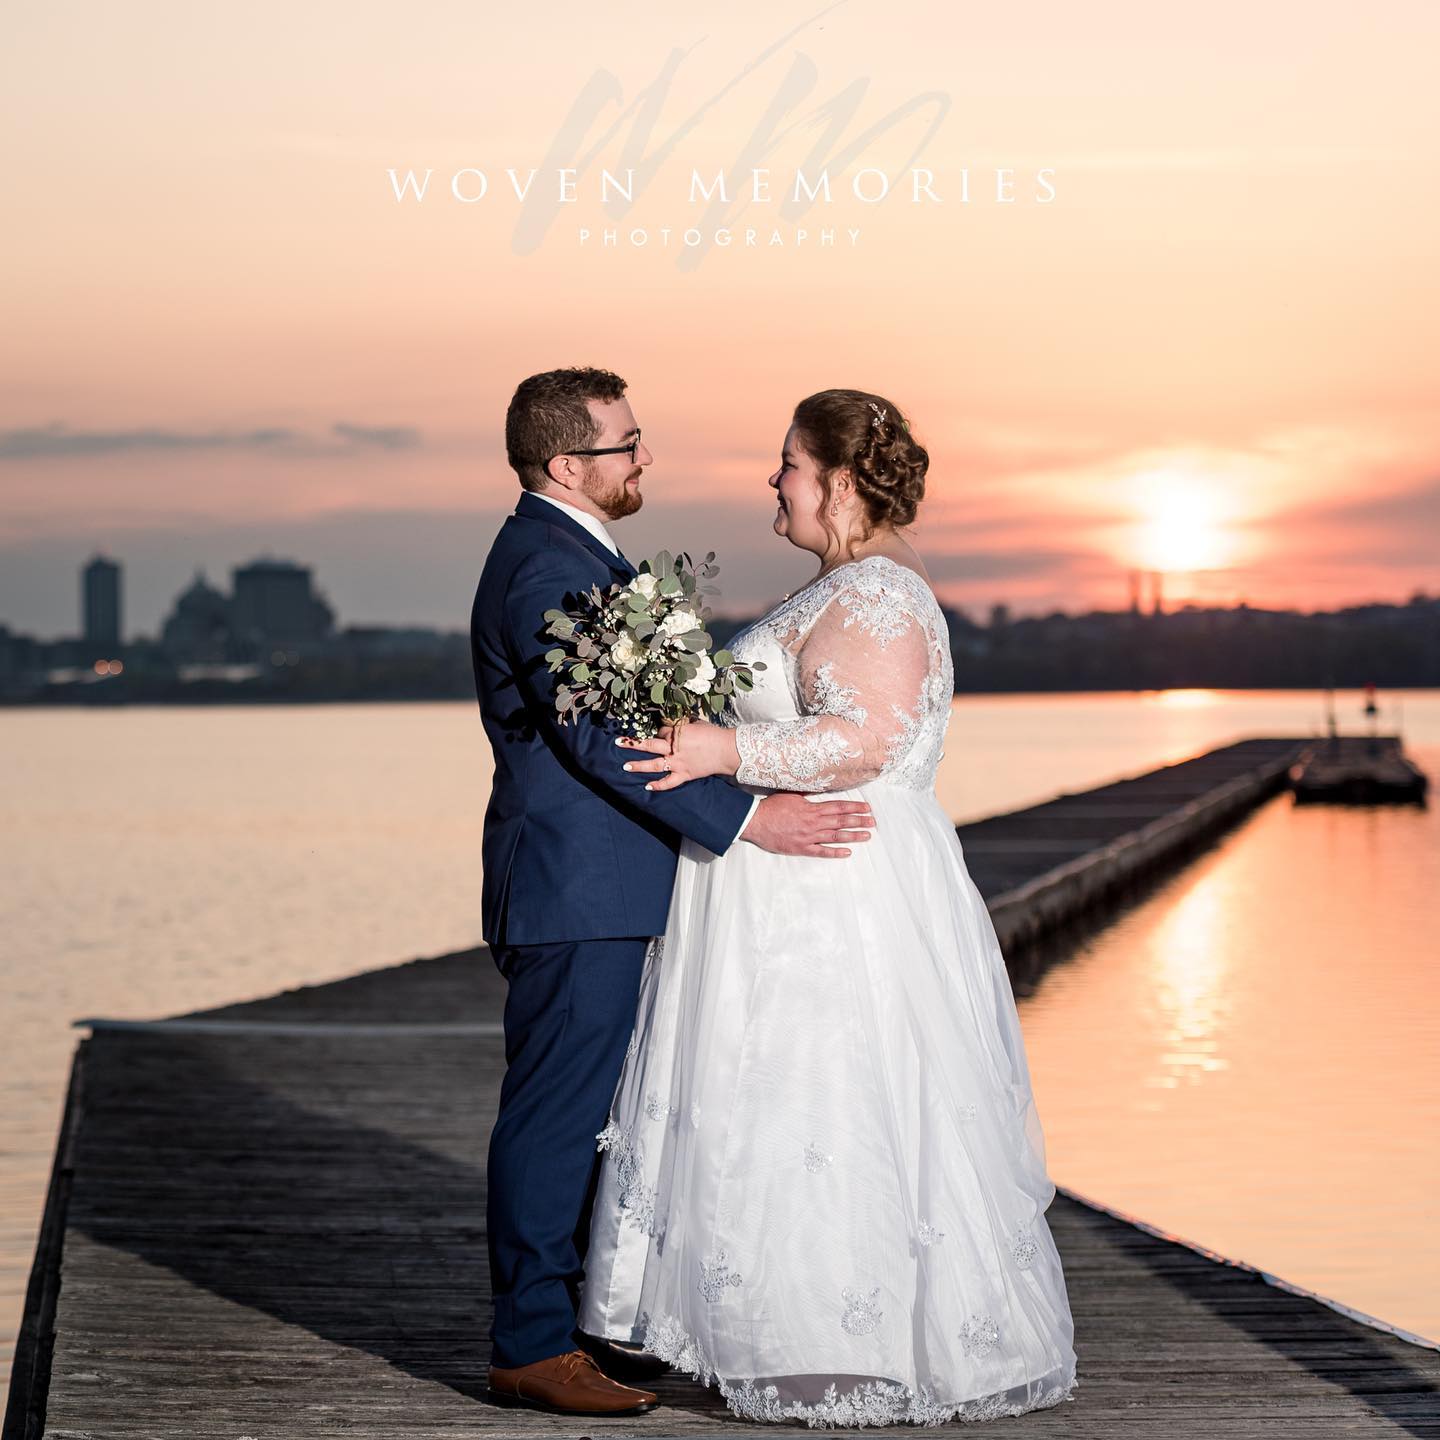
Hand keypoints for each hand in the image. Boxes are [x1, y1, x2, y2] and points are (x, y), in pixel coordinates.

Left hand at [617, 720, 739, 789]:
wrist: (727, 750)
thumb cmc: (714, 734)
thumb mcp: (697, 723)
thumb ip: (683, 723)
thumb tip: (674, 722)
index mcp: (678, 732)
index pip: (662, 730)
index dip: (661, 731)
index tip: (663, 733)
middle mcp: (674, 747)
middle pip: (650, 744)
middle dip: (633, 743)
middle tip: (618, 742)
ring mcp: (678, 762)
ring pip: (654, 764)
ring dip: (639, 765)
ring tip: (624, 766)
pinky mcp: (684, 774)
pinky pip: (669, 782)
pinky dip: (658, 785)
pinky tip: (646, 787)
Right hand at [741, 792, 875, 858]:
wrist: (756, 822)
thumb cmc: (772, 807)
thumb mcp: (792, 795)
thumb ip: (807, 794)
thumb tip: (819, 788)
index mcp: (813, 808)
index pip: (839, 807)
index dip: (854, 807)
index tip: (867, 808)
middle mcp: (814, 823)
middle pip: (841, 821)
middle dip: (859, 821)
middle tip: (873, 822)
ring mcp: (809, 837)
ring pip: (836, 836)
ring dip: (853, 836)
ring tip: (866, 836)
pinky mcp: (802, 848)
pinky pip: (821, 852)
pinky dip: (835, 852)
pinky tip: (847, 852)